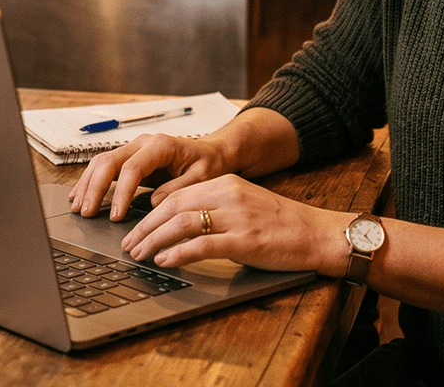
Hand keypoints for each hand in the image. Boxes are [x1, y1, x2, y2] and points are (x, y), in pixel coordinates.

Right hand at [69, 132, 230, 220]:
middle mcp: (144, 143)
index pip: (133, 167)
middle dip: (95, 187)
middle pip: (110, 160)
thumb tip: (154, 201)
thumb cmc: (209, 164)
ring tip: (78, 208)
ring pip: (102, 161)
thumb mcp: (202, 177)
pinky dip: (91, 181)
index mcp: (162, 145)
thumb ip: (178, 188)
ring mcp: (135, 149)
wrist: (212, 153)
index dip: (121, 192)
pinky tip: (80, 196)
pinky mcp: (130, 158)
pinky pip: (105, 166)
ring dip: (88, 184)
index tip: (115, 216)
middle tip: (86, 213)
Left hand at [119, 175, 348, 273]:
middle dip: (146, 226)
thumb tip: (180, 224)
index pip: (178, 193)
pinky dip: (178, 253)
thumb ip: (216, 208)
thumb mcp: (245, 204)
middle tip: (129, 244)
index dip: (151, 212)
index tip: (136, 228)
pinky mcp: (244, 240)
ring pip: (182, 223)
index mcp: (227, 183)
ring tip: (139, 254)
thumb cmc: (280, 223)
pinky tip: (164, 260)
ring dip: (154, 240)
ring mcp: (236, 217)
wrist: (315, 233)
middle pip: (174, 206)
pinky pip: (202, 245)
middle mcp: (229, 195)